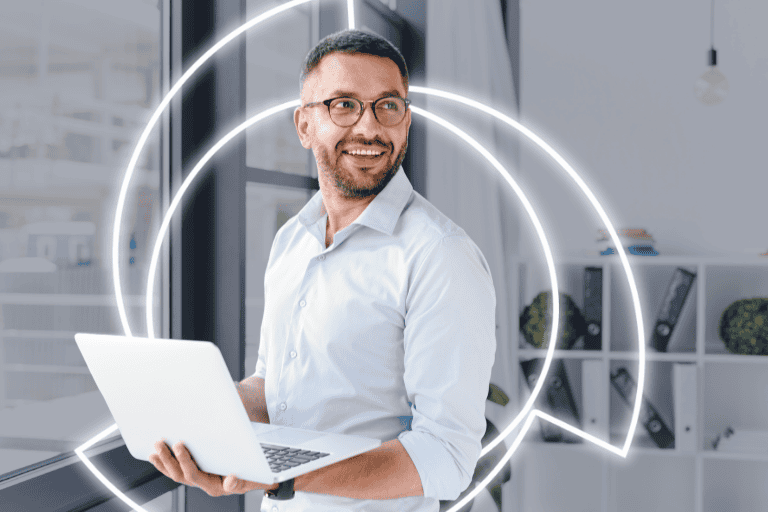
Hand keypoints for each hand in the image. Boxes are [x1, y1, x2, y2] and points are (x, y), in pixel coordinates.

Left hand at [148, 440, 277, 496]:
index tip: (180, 445)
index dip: (184, 461)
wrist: (256, 478)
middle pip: (180, 475)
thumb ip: (241, 482)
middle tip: (162, 443)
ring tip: (156, 446)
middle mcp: (203, 484)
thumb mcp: (252, 480)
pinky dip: (164, 464)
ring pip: (174, 474)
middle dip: (168, 458)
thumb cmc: (254, 477)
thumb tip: (230, 480)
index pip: (194, 475)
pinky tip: (156, 455)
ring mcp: (197, 480)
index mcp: (215, 487)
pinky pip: (175, 471)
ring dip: (163, 460)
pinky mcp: (194, 473)